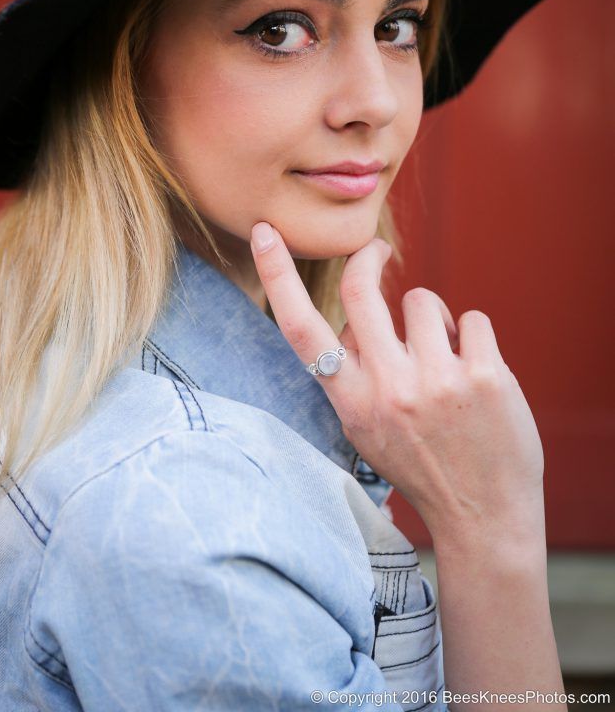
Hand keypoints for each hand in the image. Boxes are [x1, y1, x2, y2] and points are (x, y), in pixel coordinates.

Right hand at [250, 222, 544, 543]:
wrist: (484, 518)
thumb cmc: (422, 464)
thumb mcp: (366, 430)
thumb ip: (355, 375)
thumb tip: (358, 318)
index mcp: (351, 401)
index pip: (301, 329)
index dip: (277, 275)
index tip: (265, 232)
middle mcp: (387, 387)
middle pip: (361, 289)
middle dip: (369, 255)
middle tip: (378, 250)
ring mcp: (437, 381)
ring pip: (423, 301)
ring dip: (435, 320)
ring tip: (446, 361)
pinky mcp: (485, 377)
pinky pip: (473, 318)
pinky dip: (475, 338)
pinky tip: (478, 375)